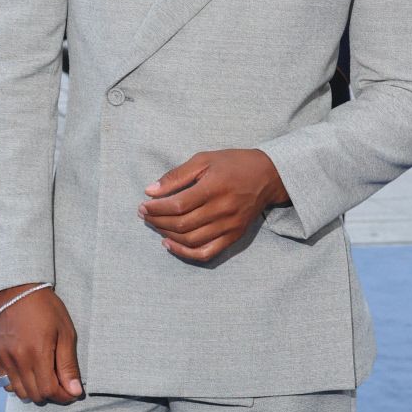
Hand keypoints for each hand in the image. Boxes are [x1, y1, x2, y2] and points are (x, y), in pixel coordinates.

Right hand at [0, 286, 82, 403]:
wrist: (19, 291)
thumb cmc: (48, 310)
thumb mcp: (65, 334)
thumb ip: (68, 365)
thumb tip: (75, 392)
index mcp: (37, 353)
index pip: (50, 390)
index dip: (64, 396)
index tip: (72, 391)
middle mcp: (18, 359)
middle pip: (35, 395)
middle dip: (51, 395)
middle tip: (61, 384)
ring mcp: (4, 358)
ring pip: (19, 392)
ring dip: (35, 391)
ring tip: (45, 378)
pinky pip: (6, 382)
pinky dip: (19, 383)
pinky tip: (29, 372)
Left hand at [139, 150, 287, 262]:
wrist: (268, 176)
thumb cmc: (233, 164)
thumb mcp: (204, 159)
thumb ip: (177, 175)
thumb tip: (150, 191)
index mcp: (214, 187)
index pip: (178, 205)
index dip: (156, 208)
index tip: (144, 206)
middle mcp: (223, 209)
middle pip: (182, 224)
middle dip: (158, 221)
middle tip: (145, 215)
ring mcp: (229, 226)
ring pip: (191, 239)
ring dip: (168, 235)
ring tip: (155, 225)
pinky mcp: (234, 236)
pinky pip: (207, 252)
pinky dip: (185, 252)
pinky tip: (170, 244)